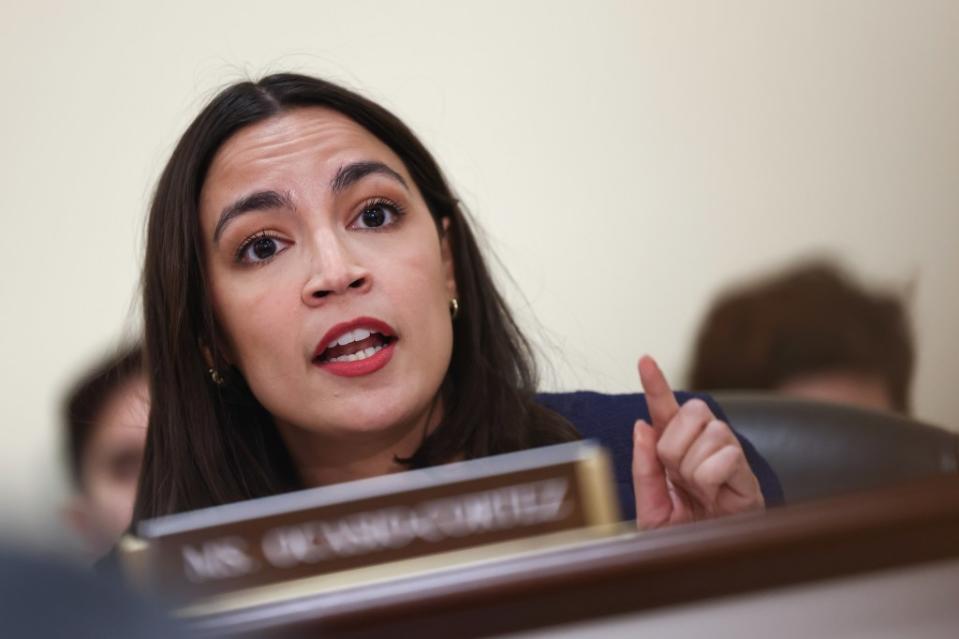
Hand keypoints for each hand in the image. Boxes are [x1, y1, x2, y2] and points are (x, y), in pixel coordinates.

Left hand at [632, 355, 763, 528]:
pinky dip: (711, 479)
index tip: (644, 360)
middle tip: (679, 478)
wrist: (708, 564)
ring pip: (707, 434)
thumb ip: (644, 467)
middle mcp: (703, 445)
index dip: (655, 384)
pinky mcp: (746, 472)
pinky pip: (723, 457)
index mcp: (676, 450)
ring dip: (694, 468)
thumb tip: (642, 426)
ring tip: (699, 492)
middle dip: (674, 446)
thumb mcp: (652, 506)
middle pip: (689, 412)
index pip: (664, 410)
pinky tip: (715, 495)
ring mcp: (727, 454)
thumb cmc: (686, 535)